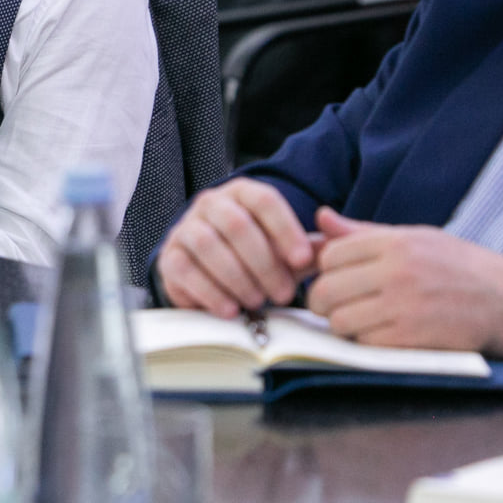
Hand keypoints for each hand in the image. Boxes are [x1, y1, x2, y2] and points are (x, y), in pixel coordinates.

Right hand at [156, 177, 315, 317]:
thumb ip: (309, 248)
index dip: (287, 230)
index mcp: (242, 193)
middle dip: (264, 263)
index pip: (265, 201)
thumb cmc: (255, 256)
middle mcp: (210, 204)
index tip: (304, 260)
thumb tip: (332, 246)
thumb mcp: (285, 248)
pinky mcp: (169, 258)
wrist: (210, 269)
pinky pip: (185, 270)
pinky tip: (231, 309)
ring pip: (208, 245)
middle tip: (284, 293)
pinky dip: (210, 292)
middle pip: (237, 225)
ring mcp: (186, 228)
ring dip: (238, 278)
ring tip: (257, 302)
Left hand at [305, 208, 502, 354]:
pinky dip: (365, 342)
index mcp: (396, 242)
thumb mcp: (414, 237)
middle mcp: (397, 271)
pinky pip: (364, 344)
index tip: (337, 278)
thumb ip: (363, 232)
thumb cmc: (456, 265)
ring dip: (343, 325)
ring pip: (340, 321)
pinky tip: (379, 334)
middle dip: (323, 301)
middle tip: (335, 306)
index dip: (325, 270)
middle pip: (327, 290)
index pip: (329, 255)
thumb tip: (321, 219)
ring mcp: (404, 307)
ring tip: (359, 320)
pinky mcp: (412, 339)